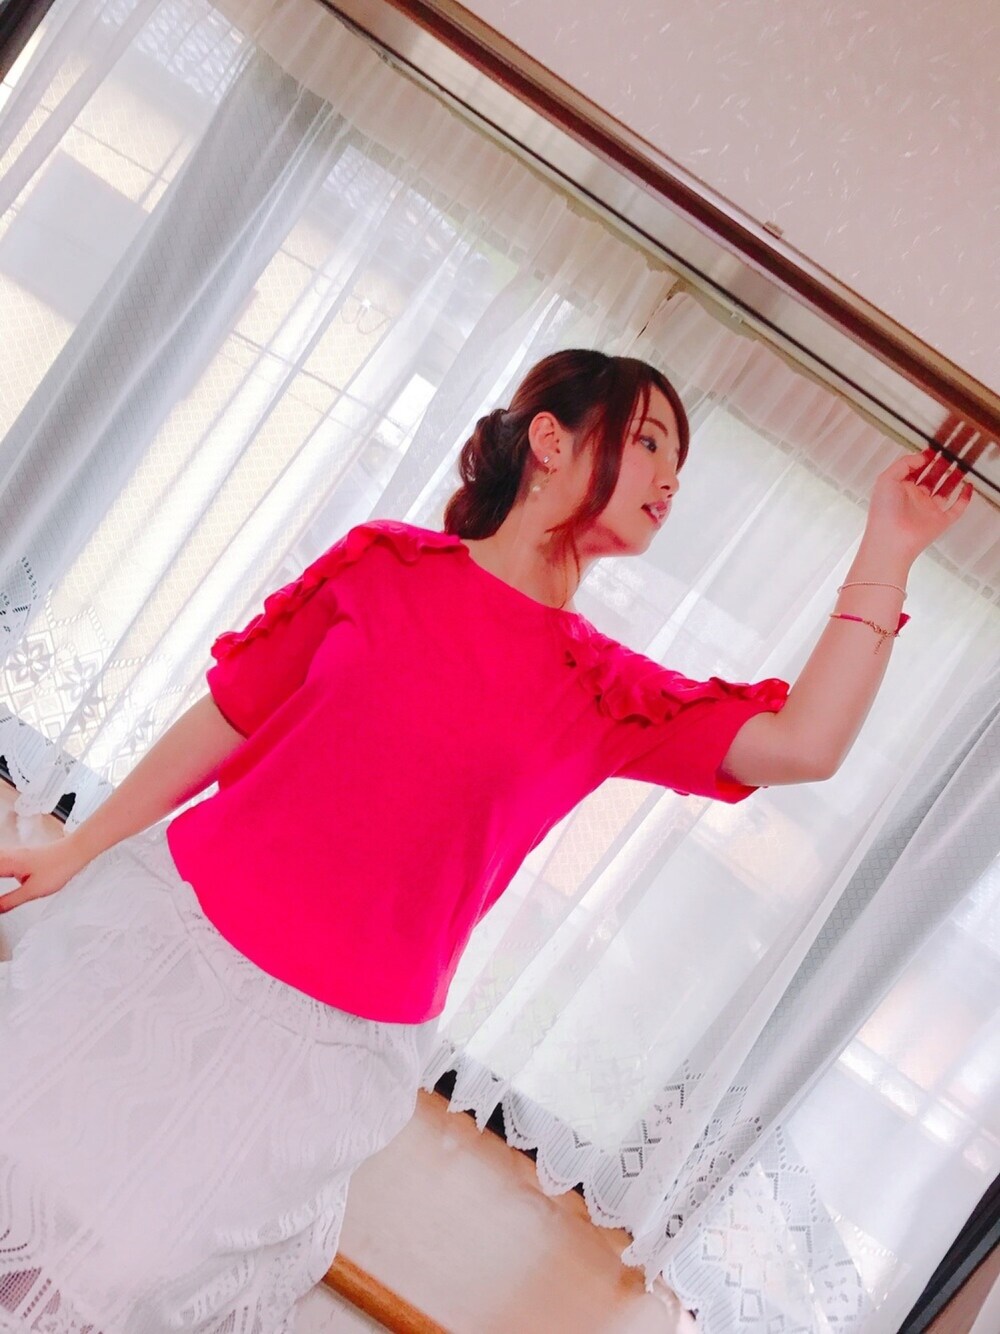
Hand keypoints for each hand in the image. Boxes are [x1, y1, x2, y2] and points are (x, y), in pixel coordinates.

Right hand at [0, 837, 89, 912]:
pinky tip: (2, 873)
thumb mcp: (32, 891)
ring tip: (1, 897)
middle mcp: (7, 855)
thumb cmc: (59, 867)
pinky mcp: (20, 855)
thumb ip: (10, 901)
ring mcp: (13, 853)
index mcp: (7, 863)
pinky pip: (0, 860)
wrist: (76, 852)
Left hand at [865, 446, 974, 561]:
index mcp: (899, 489)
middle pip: (930, 478)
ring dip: (953, 478)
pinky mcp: (940, 521)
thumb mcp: (886, 479)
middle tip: (948, 454)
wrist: (891, 540)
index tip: (932, 450)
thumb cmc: (884, 511)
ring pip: (944, 491)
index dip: (923, 459)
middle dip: (939, 466)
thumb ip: (904, 464)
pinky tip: (968, 487)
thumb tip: (921, 457)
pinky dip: (964, 498)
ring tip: (960, 465)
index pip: (913, 470)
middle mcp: (914, 499)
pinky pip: (956, 508)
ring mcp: (928, 510)